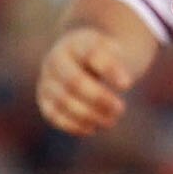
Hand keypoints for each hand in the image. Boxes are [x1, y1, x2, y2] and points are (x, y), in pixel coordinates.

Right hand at [35, 23, 156, 135]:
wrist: (84, 59)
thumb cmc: (104, 56)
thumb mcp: (114, 52)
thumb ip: (117, 62)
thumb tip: (123, 83)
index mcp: (75, 44)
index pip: (92, 55)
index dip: (110, 70)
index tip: (128, 85)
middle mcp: (55, 61)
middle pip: (75, 81)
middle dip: (100, 98)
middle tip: (120, 108)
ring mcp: (47, 80)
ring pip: (64, 101)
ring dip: (90, 115)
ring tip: (111, 120)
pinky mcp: (44, 99)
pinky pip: (53, 115)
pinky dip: (73, 125)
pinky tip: (92, 128)